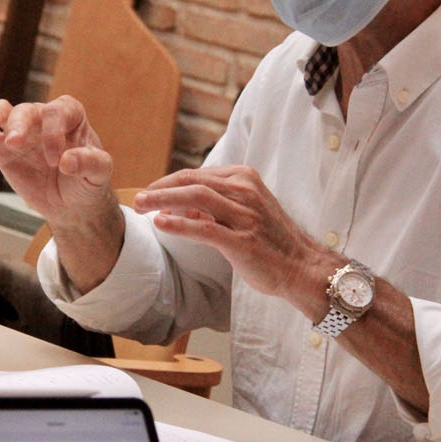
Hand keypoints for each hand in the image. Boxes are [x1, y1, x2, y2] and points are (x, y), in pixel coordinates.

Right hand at [0, 96, 123, 291]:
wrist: (72, 205)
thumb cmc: (87, 182)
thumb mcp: (99, 174)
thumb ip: (90, 163)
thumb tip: (68, 161)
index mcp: (70, 116)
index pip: (57, 112)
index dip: (54, 132)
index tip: (58, 161)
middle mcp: (44, 118)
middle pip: (28, 110)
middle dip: (21, 124)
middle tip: (17, 144)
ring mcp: (22, 132)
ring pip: (6, 113)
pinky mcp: (3, 150)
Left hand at [133, 165, 327, 302]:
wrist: (302, 267)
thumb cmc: (271, 241)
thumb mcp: (244, 211)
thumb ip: (214, 205)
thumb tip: (178, 207)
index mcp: (244, 179)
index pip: (197, 174)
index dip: (169, 182)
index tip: (152, 191)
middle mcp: (244, 191)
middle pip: (192, 181)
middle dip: (160, 187)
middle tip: (138, 197)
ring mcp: (244, 215)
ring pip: (195, 198)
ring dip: (163, 200)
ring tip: (142, 206)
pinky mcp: (242, 240)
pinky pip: (204, 228)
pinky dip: (179, 224)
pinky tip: (160, 224)